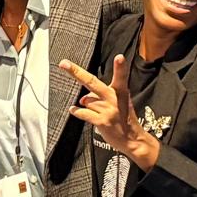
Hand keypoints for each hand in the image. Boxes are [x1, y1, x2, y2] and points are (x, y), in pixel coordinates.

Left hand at [61, 55, 160, 169]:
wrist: (132, 140)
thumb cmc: (124, 118)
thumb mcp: (119, 102)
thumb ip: (101, 97)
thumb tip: (82, 99)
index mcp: (121, 91)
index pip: (121, 76)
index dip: (120, 67)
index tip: (120, 57)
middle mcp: (114, 98)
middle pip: (92, 82)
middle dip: (76, 72)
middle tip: (64, 63)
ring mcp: (108, 110)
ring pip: (86, 101)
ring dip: (87, 106)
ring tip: (99, 113)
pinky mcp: (102, 121)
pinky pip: (83, 113)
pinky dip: (77, 112)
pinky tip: (74, 110)